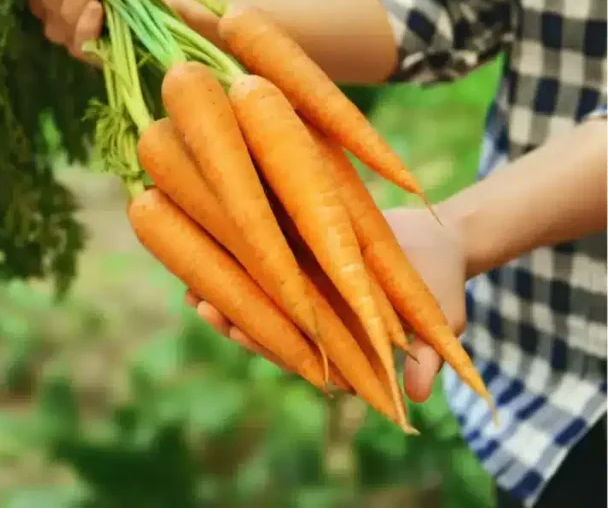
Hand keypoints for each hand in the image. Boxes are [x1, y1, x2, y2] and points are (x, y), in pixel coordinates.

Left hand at [185, 206, 467, 402]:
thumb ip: (429, 357)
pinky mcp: (299, 266)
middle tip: (204, 305)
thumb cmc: (440, 284)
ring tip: (191, 284)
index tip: (237, 330)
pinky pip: (265, 267)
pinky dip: (237, 261)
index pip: (298, 355)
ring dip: (225, 294)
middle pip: (269, 330)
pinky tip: (204, 247)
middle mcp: (317, 328)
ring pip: (260, 302)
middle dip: (233, 320)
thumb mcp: (441, 319)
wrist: (435, 238)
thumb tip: (418, 394)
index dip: (266, 345)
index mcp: (341, 350)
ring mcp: (306, 298)